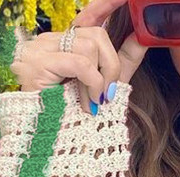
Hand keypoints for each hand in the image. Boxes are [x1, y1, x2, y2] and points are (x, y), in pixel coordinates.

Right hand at [10, 0, 147, 111]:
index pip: (92, 27)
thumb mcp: (100, 86)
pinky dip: (92, 83)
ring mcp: (39, 50)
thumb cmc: (72, 120)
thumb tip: (141, 38)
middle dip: (111, 65)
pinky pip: (81, 63)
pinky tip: (90, 101)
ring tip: (93, 101)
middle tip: (106, 93)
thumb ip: (118, 63)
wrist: (48, 146)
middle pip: (96, 34)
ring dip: (100, 78)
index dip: (114, 29)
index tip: (137, 35)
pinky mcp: (38, 64)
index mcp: (59, 45)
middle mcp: (47, 42)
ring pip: (91, 46)